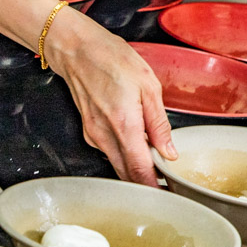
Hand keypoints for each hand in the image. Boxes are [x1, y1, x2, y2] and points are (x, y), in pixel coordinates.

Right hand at [43, 9, 174, 185]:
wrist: (76, 49)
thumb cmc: (110, 59)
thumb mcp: (148, 85)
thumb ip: (159, 123)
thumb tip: (169, 151)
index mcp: (124, 124)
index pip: (140, 170)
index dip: (155, 189)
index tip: (168, 197)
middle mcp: (105, 136)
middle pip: (127, 174)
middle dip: (146, 184)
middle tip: (167, 186)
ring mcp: (93, 135)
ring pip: (117, 165)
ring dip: (135, 170)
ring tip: (155, 166)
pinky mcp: (88, 131)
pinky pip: (108, 152)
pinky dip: (123, 156)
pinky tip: (135, 145)